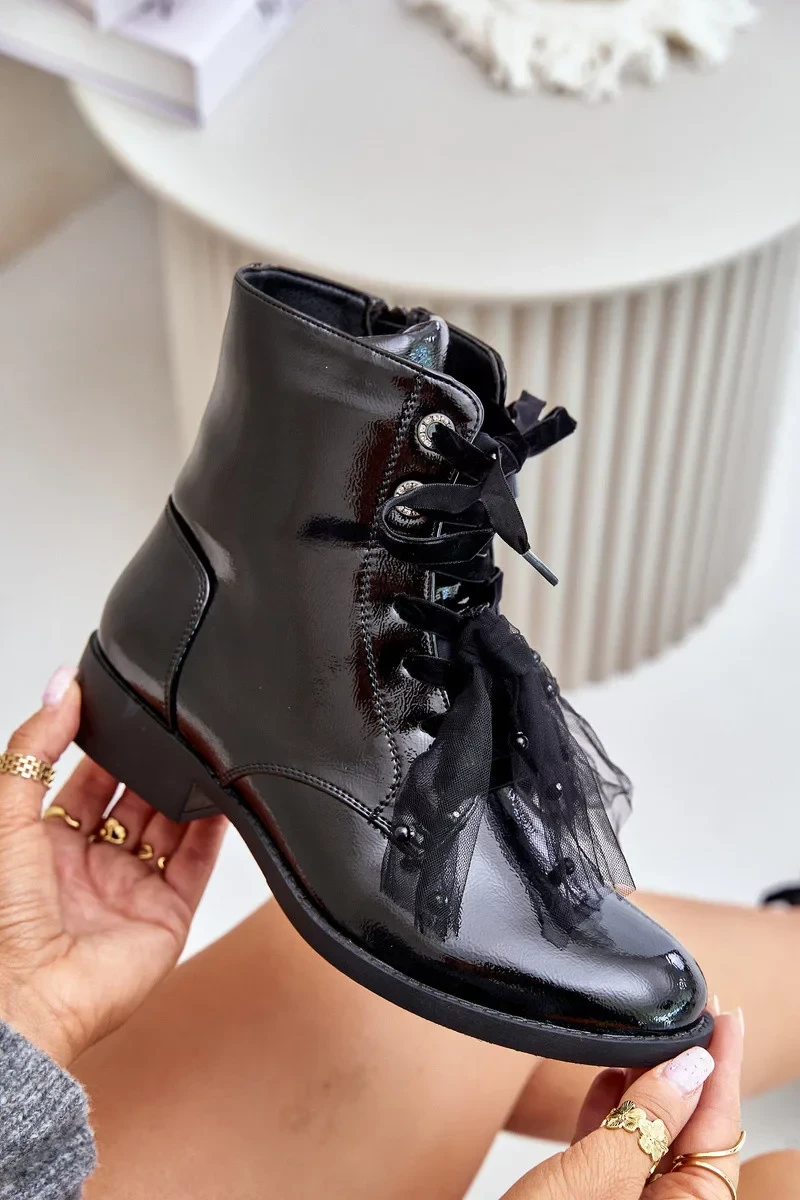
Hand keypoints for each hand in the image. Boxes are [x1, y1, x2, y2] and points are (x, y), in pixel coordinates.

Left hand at [0, 668, 226, 1066]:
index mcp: (45, 844)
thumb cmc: (3, 920)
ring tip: (204, 755)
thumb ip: (36, 747)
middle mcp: (91, 866)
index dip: (109, 748)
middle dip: (154, 767)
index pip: (89, 781)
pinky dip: (214, 829)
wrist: (30, 998)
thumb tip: (60, 686)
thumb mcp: (8, 813)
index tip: (131, 713)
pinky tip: (223, 797)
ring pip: (170, 826)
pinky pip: (198, 862)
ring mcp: (131, 891)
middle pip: (135, 800)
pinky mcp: (167, 916)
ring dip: (186, 792)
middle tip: (175, 732)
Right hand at [503, 1011, 743, 1199]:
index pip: (720, 1130)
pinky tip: (605, 1078)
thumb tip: (690, 1067)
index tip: (724, 1017)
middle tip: (681, 1015)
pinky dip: (614, 1113)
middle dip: (685, 1072)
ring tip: (641, 1038)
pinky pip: (619, 1155)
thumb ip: (648, 1121)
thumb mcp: (598, 1177)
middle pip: (691, 1133)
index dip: (721, 1067)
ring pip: (653, 1140)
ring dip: (646, 1087)